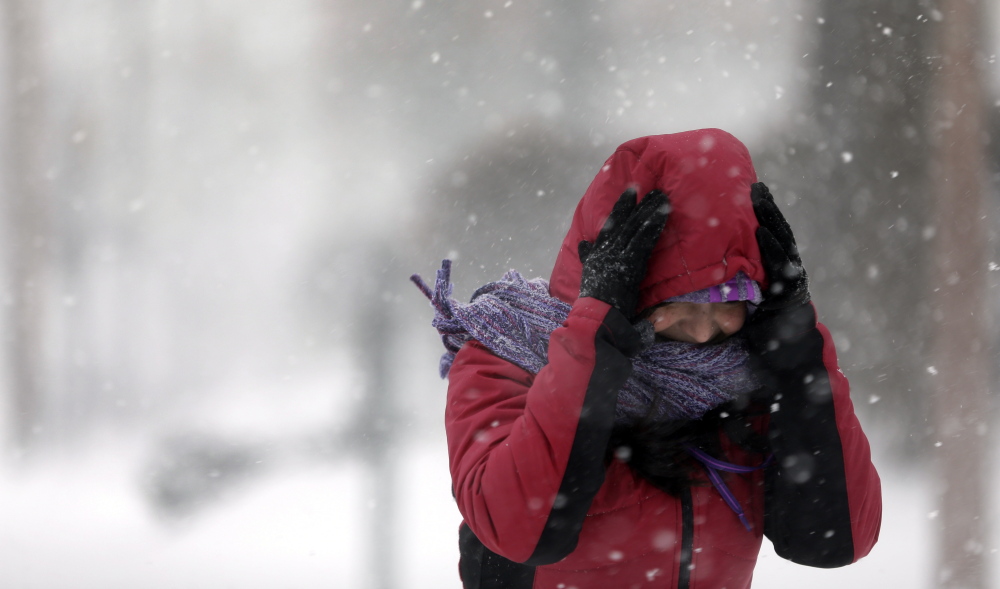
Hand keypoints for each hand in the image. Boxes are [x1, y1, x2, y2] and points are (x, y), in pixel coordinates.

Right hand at [578, 188, 669, 319]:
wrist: (596, 314)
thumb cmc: (594, 299)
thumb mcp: (588, 273)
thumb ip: (587, 256)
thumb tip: (583, 243)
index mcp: (597, 251)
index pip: (610, 224)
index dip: (621, 207)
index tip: (630, 192)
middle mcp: (607, 249)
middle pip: (626, 222)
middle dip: (639, 204)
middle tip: (652, 190)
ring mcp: (618, 255)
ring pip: (636, 227)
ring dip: (650, 211)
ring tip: (662, 198)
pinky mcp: (630, 263)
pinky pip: (644, 241)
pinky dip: (654, 226)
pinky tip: (663, 216)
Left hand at [746, 182, 814, 357]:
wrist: (785, 355)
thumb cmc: (761, 327)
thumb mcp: (745, 298)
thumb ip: (734, 281)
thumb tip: (707, 267)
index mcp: (777, 268)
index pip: (770, 234)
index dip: (763, 213)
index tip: (752, 191)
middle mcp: (787, 269)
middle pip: (778, 231)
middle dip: (768, 208)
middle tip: (755, 186)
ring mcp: (791, 279)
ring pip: (782, 242)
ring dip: (770, 219)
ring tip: (759, 199)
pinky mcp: (791, 292)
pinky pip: (780, 266)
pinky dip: (772, 248)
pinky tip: (761, 232)